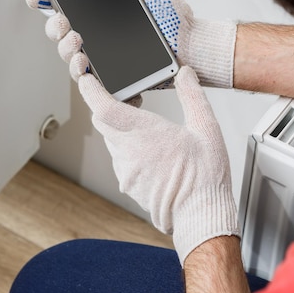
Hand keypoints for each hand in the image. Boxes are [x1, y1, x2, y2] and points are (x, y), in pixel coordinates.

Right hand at [26, 0, 236, 87]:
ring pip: (67, 55)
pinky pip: (87, 79)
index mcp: (97, 9)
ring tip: (78, 42)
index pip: (60, 2)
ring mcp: (100, 55)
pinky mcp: (111, 75)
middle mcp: (94, 32)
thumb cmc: (171, 15)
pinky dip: (81, 72)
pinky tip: (85, 63)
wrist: (191, 41)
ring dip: (65, 49)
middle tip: (66, 22)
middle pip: (57, 31)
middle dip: (54, 26)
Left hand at [78, 65, 239, 264]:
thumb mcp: (206, 128)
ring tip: (147, 126)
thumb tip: (186, 75)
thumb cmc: (205, 178)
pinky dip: (128, 148)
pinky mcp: (129, 185)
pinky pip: (120, 159)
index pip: (102, 106)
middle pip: (102, 120)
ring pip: (111, 140)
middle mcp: (128, 151)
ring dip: (121, 128)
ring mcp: (126, 171)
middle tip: (131, 97)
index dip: (90, 89)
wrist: (202, 217)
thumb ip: (193, 96)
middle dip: (108, 104)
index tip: (87, 77)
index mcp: (145, 133)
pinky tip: (151, 151)